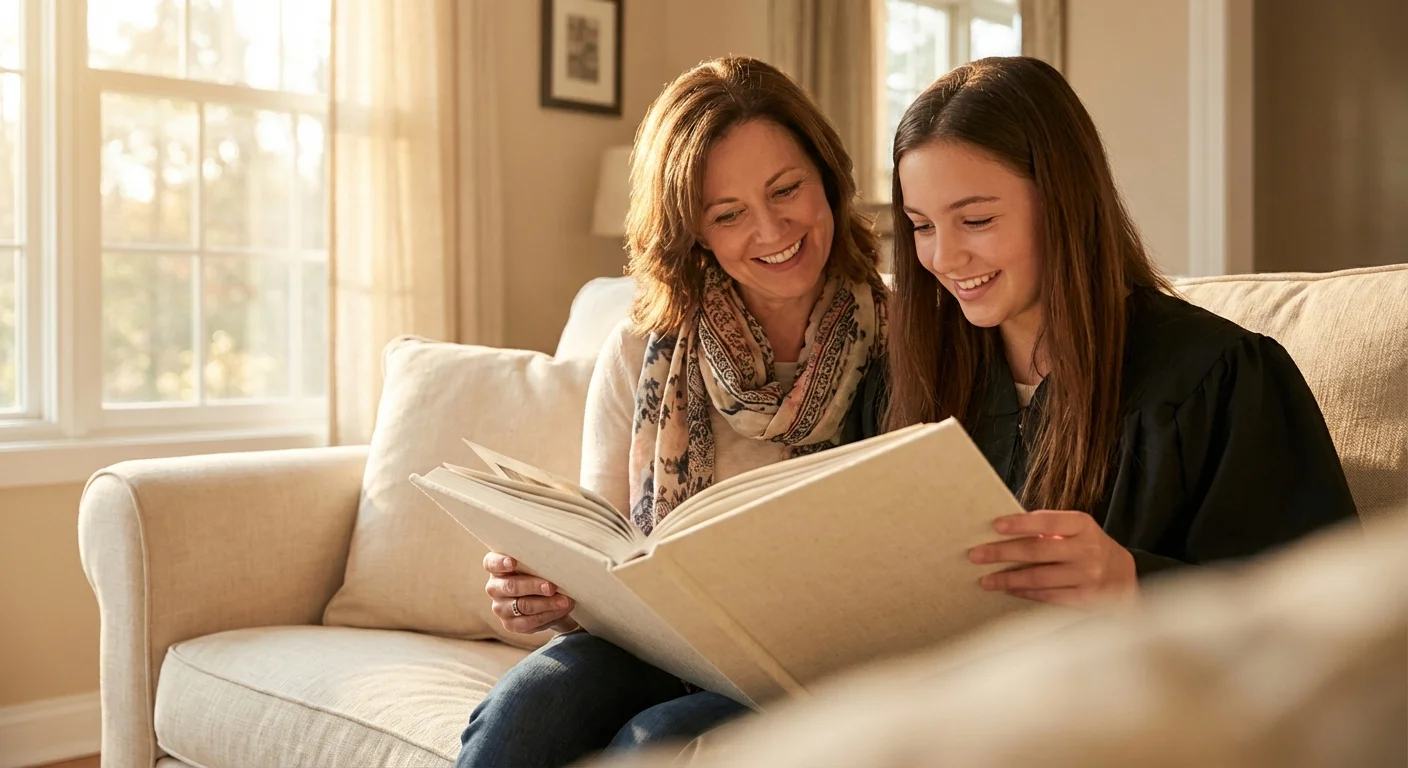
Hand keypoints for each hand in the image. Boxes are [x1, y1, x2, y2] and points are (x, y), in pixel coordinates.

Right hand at [483, 552, 578, 633]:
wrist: (547, 600)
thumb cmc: (540, 575)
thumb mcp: (537, 565)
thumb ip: (539, 562)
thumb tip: (558, 562)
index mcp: (497, 568)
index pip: (491, 563)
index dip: (500, 563)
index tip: (512, 563)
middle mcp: (495, 587)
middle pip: (511, 586)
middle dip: (533, 586)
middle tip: (552, 587)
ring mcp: (500, 607)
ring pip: (522, 605)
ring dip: (546, 603)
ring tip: (564, 601)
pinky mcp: (510, 624)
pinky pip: (528, 622)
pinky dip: (547, 616)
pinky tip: (560, 610)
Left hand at [968, 510, 1137, 608]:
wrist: (1124, 574)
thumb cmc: (1087, 546)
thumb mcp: (1075, 530)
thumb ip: (1048, 528)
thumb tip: (1001, 531)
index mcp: (1082, 525)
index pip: (1047, 522)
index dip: (1020, 523)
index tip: (995, 525)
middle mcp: (1088, 549)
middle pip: (1037, 551)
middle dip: (1002, 553)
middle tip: (976, 555)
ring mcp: (1088, 576)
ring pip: (1039, 578)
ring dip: (1008, 578)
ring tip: (986, 579)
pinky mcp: (1086, 599)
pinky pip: (1048, 596)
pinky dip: (1025, 593)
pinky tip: (1009, 589)